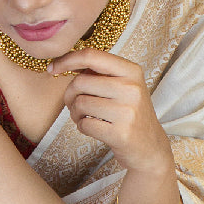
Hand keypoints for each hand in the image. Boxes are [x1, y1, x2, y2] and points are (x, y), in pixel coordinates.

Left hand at [52, 47, 171, 173]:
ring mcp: (127, 112)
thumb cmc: (130, 113)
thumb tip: (62, 62)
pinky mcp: (120, 133)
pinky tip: (93, 128)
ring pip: (80, 104)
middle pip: (80, 82)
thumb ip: (99, 73)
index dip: (67, 60)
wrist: (150, 148)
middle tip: (74, 104)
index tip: (52, 68)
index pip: (91, 56)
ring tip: (85, 117)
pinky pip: (84, 124)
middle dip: (69, 94)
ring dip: (75, 113)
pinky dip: (82, 127)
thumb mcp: (124, 86)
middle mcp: (131, 88)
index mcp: (131, 71)